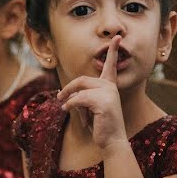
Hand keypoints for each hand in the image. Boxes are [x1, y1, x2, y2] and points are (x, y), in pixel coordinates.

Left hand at [57, 35, 127, 153]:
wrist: (111, 141)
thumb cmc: (100, 125)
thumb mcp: (89, 107)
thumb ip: (82, 95)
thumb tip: (65, 93)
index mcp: (109, 85)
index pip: (110, 65)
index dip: (113, 50)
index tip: (117, 36)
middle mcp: (110, 87)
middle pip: (82, 80)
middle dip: (68, 89)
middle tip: (59, 97)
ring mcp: (108, 93)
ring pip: (79, 91)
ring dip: (71, 102)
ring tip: (70, 110)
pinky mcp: (103, 102)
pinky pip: (78, 99)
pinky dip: (70, 105)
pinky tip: (67, 109)